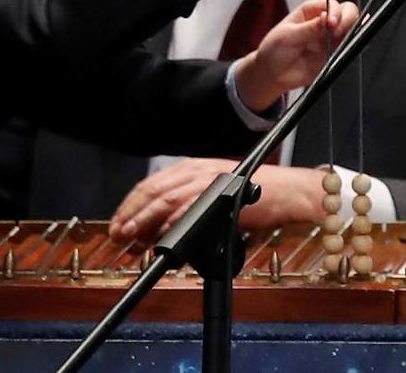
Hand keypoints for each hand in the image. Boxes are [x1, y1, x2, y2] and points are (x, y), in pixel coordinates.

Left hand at [108, 158, 326, 241]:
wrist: (287, 191)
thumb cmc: (253, 196)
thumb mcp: (212, 198)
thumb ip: (185, 211)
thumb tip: (158, 232)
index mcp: (189, 169)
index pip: (150, 185)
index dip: (130, 205)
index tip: (118, 223)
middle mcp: (193, 170)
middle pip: (151, 190)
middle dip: (130, 213)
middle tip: (118, 233)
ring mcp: (205, 180)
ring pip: (164, 199)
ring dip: (144, 219)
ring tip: (130, 236)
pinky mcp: (218, 193)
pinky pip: (189, 207)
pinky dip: (172, 222)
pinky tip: (162, 235)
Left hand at [234, 0, 358, 110]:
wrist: (272, 74)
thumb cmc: (274, 50)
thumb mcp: (289, 36)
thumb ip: (310, 28)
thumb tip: (328, 17)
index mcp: (309, 11)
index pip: (332, 4)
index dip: (335, 12)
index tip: (331, 22)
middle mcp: (322, 21)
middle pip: (347, 12)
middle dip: (346, 19)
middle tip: (337, 31)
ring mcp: (329, 37)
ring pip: (351, 28)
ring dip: (350, 32)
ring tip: (337, 41)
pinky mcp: (333, 52)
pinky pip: (348, 46)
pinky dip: (351, 45)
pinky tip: (347, 45)